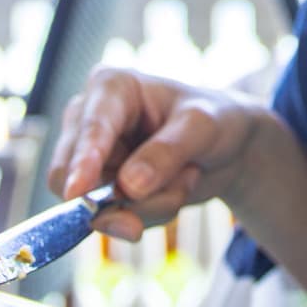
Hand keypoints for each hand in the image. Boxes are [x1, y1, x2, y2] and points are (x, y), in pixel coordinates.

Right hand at [44, 67, 274, 239]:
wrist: (229, 148)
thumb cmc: (215, 120)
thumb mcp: (202, 128)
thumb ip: (167, 153)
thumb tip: (128, 187)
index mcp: (109, 87)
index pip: (90, 128)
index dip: (83, 161)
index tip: (77, 191)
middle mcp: (88, 121)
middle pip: (78, 176)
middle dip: (130, 198)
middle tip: (177, 195)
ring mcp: (91, 159)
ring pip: (98, 206)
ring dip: (150, 206)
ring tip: (186, 177)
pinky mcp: (100, 190)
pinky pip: (112, 219)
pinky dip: (149, 214)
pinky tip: (174, 190)